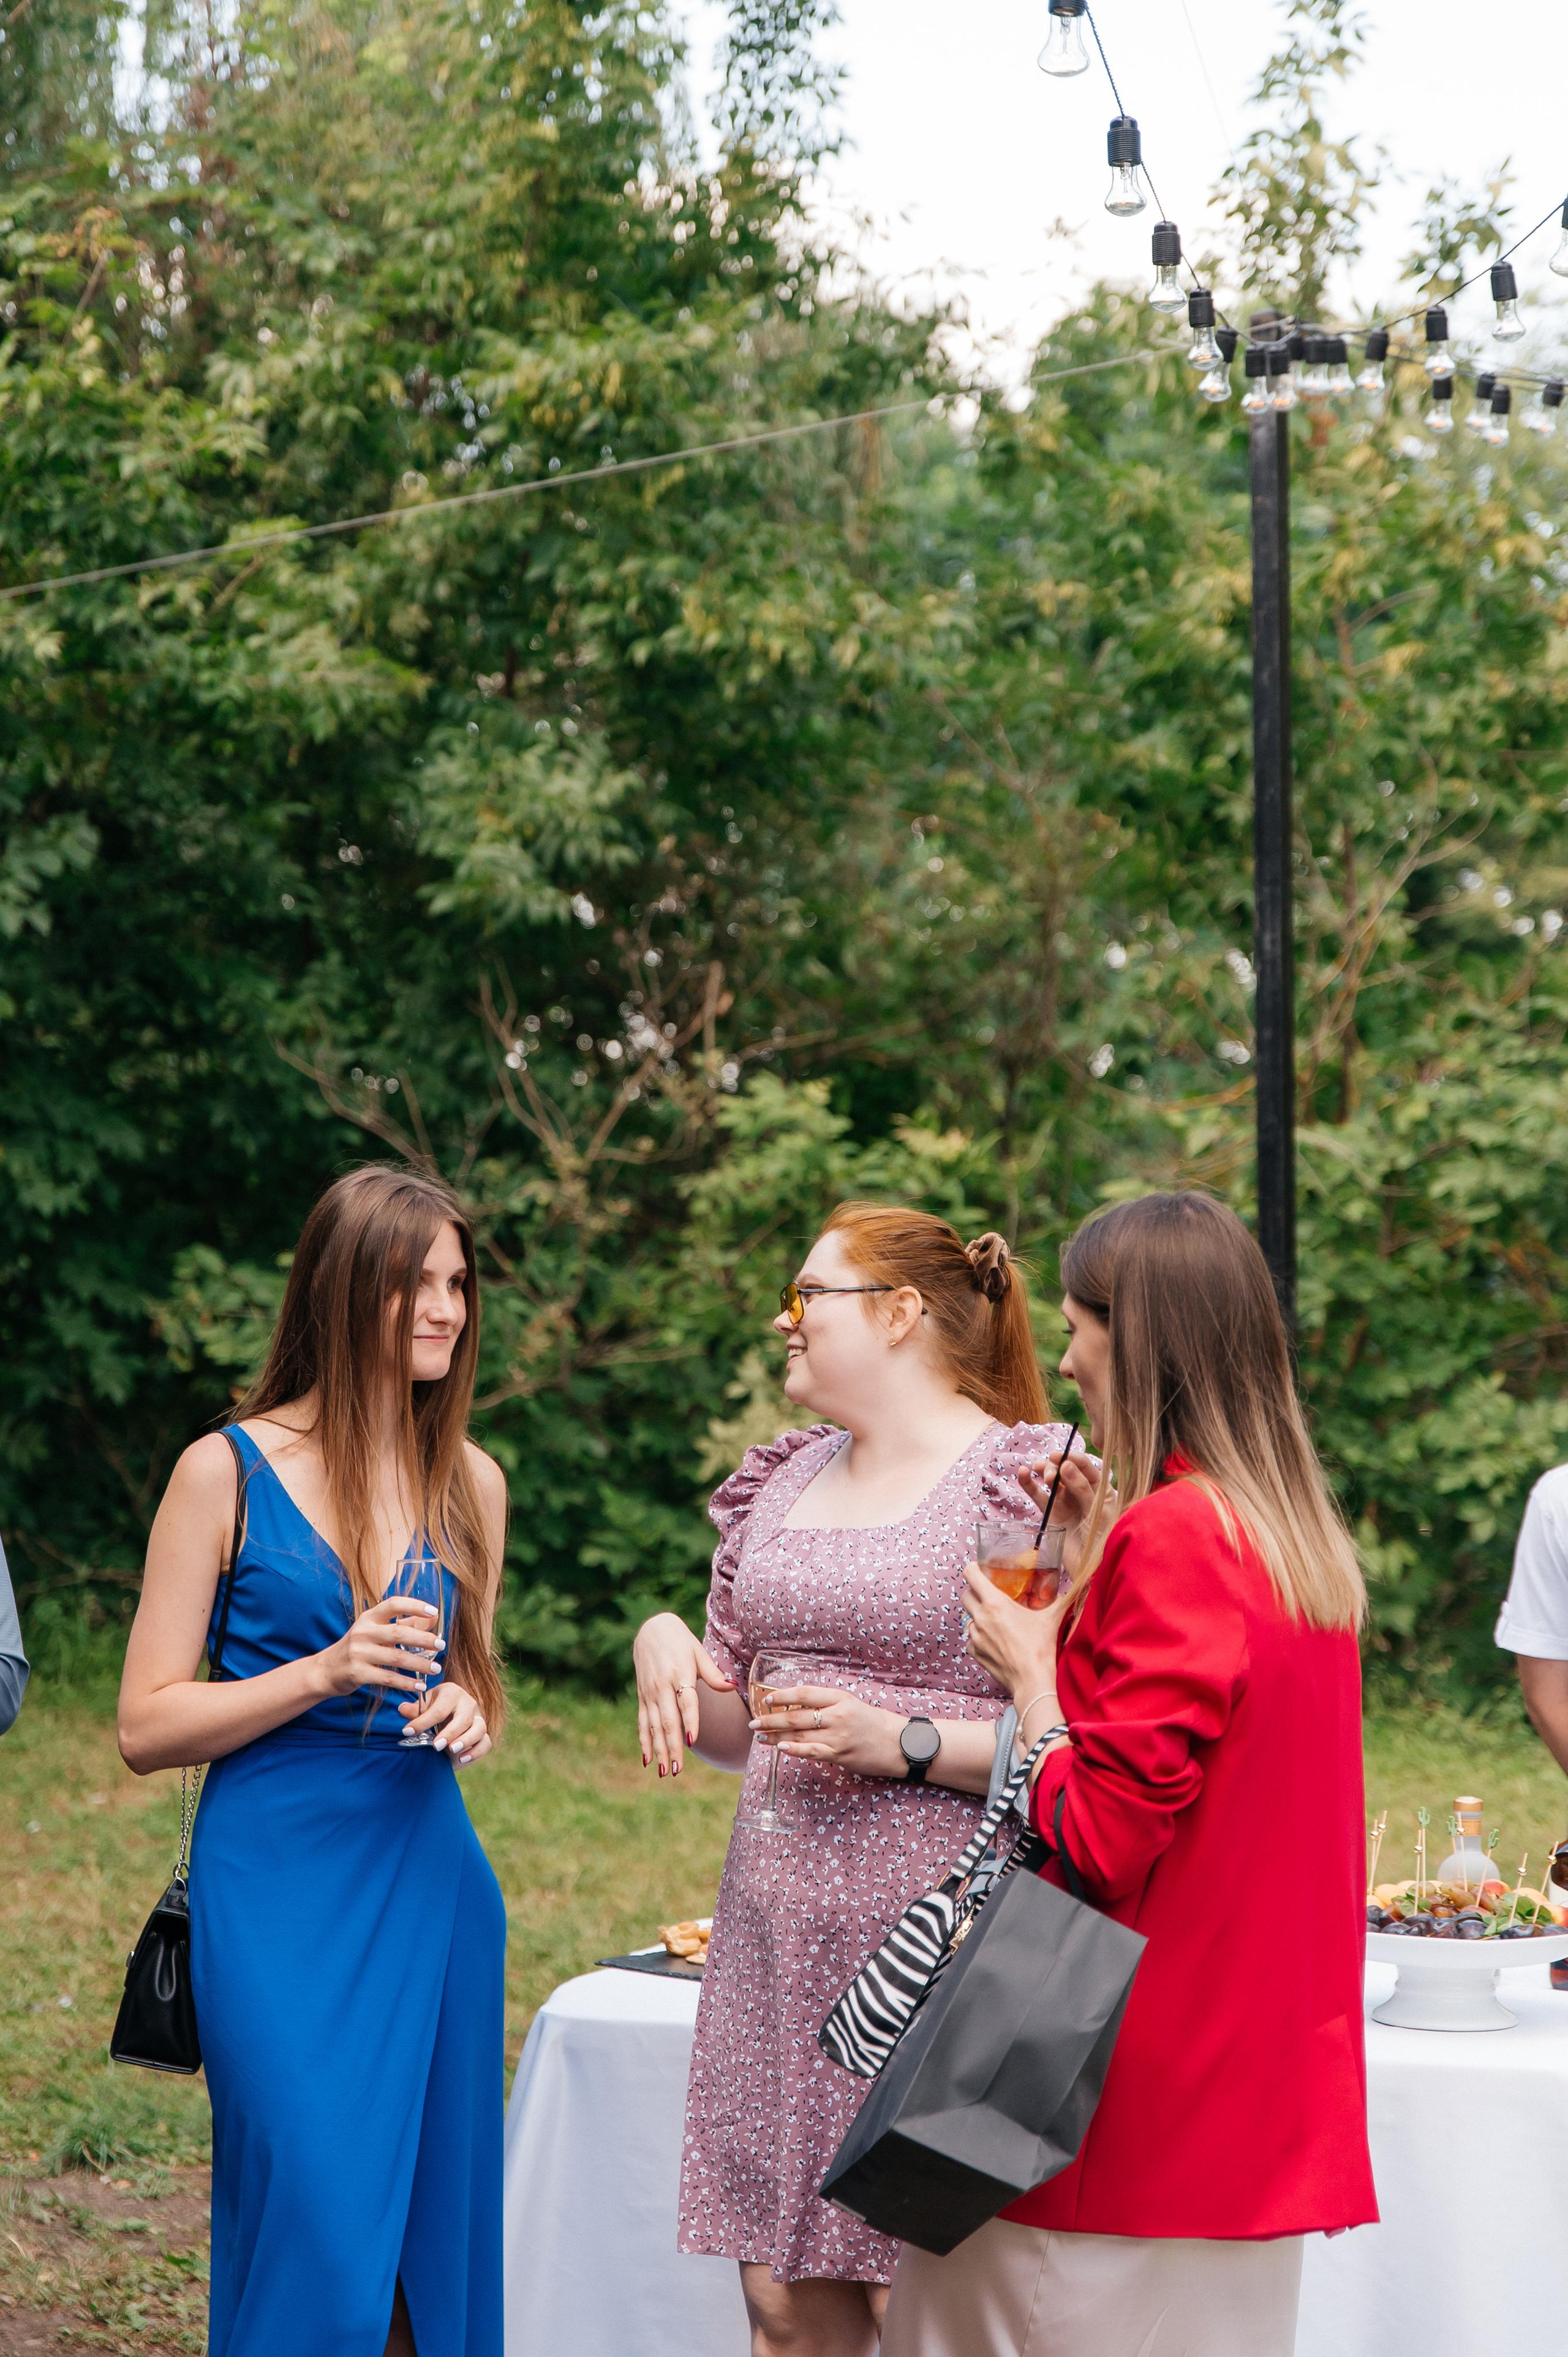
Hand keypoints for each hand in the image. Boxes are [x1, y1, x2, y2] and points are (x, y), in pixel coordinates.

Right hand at [316, 1596, 441, 1697]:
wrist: (326, 1670)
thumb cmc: (357, 1648)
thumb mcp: (374, 1631)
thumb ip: (402, 1624)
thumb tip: (433, 1618)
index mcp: (369, 1618)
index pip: (393, 1604)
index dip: (414, 1605)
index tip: (434, 1611)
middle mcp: (363, 1632)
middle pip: (399, 1633)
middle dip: (424, 1640)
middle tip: (441, 1645)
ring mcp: (359, 1653)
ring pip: (397, 1658)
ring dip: (420, 1664)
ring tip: (436, 1669)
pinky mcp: (358, 1673)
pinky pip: (388, 1678)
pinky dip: (406, 1683)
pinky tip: (420, 1686)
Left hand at [401, 1680, 490, 1764]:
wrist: (446, 1720)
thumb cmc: (432, 1712)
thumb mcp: (422, 1709)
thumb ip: (414, 1711)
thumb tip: (402, 1709)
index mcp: (451, 1692)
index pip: (439, 1709)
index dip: (423, 1721)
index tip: (408, 1732)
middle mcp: (468, 1703)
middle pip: (463, 1718)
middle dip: (450, 1733)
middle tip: (436, 1746)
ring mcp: (478, 1718)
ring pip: (479, 1728)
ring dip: (466, 1740)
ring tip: (451, 1750)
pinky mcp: (484, 1734)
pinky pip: (486, 1742)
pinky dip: (476, 1752)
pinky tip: (462, 1759)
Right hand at [633, 1611, 734, 1776]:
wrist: (651, 1629)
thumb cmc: (680, 1640)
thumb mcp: (698, 1651)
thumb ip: (713, 1674)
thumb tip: (732, 1687)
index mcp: (679, 1673)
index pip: (686, 1702)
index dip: (690, 1721)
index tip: (692, 1741)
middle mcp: (662, 1685)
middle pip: (668, 1720)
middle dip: (672, 1747)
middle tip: (677, 1770)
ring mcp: (650, 1693)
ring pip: (654, 1726)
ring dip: (659, 1750)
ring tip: (664, 1771)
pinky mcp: (642, 1696)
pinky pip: (643, 1722)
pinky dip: (644, 1741)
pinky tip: (647, 1759)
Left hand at [755, 1684, 906, 1779]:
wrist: (901, 1744)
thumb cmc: (876, 1724)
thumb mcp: (853, 1705)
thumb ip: (829, 1706)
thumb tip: (799, 1708)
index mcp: (840, 1698)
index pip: (804, 1693)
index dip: (782, 1695)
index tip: (766, 1699)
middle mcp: (837, 1715)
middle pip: (796, 1715)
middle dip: (771, 1719)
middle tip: (754, 1722)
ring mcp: (838, 1736)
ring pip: (799, 1734)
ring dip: (775, 1736)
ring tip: (759, 1737)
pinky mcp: (840, 1754)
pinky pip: (811, 1751)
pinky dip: (793, 1749)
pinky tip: (779, 1748)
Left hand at [961, 1561, 1067, 1722]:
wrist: (1032, 1681)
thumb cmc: (1041, 1648)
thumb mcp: (1053, 1618)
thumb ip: (1065, 1598)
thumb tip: (1081, 1584)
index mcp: (995, 1603)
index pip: (970, 1574)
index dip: (974, 1568)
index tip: (981, 1569)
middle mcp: (980, 1617)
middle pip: (966, 1594)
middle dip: (975, 1592)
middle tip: (990, 1595)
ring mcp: (975, 1636)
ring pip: (969, 1618)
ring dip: (979, 1616)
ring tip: (996, 1621)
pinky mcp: (974, 1652)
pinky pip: (971, 1638)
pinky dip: (980, 1636)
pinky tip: (995, 1640)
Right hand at [1019, 1445, 1114, 1582]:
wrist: (1093, 1570)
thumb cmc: (1104, 1540)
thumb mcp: (1098, 1512)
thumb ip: (1083, 1489)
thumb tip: (1065, 1465)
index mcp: (1100, 1488)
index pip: (1086, 1466)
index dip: (1072, 1457)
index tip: (1060, 1456)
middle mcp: (1082, 1491)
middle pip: (1066, 1469)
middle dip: (1056, 1466)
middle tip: (1051, 1476)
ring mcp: (1065, 1502)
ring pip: (1051, 1479)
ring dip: (1044, 1469)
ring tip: (1038, 1470)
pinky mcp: (1051, 1513)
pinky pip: (1038, 1495)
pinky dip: (1029, 1483)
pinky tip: (1023, 1472)